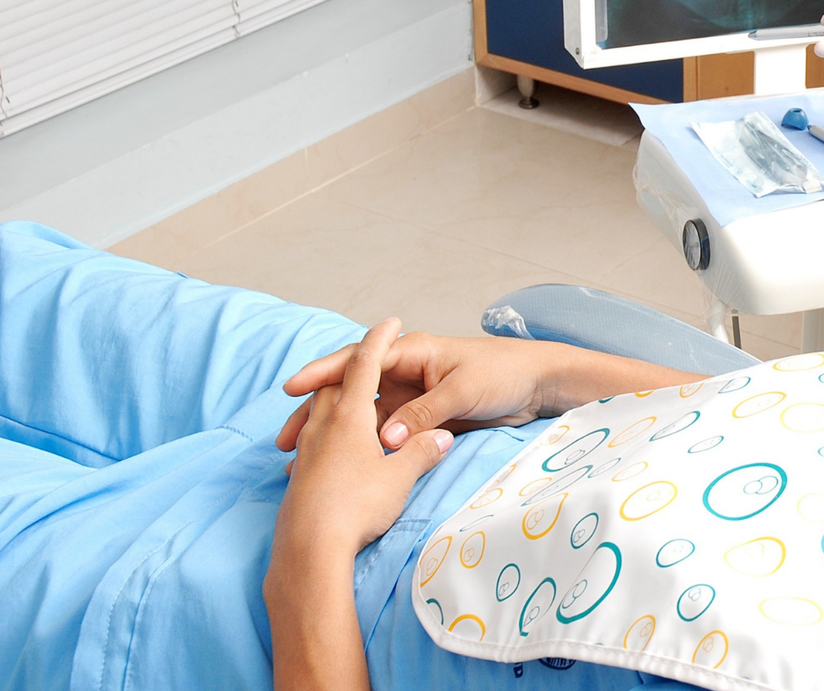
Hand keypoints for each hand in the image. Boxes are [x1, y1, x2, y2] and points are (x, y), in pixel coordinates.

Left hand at [274, 318, 453, 560]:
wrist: (309, 551)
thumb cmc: (357, 506)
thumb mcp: (399, 477)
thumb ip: (421, 452)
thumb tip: (442, 439)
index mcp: (349, 417)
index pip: (366, 365)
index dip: (379, 340)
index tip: (389, 321)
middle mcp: (324, 427)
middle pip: (335, 385)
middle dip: (354, 369)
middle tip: (372, 361)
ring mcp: (308, 451)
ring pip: (319, 412)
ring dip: (335, 400)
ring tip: (350, 402)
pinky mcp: (300, 477)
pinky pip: (313, 440)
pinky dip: (325, 431)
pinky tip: (334, 450)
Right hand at [277, 331, 570, 453]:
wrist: (538, 386)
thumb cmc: (504, 374)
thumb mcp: (462, 391)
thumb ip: (424, 414)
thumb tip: (385, 440)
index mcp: (412, 353)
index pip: (358, 361)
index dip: (322, 374)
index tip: (292, 390)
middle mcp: (405, 373)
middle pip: (351, 393)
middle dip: (317, 413)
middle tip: (285, 440)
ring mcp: (411, 398)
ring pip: (363, 419)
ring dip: (335, 438)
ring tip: (300, 462)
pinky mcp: (421, 421)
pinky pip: (385, 435)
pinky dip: (363, 451)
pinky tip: (342, 469)